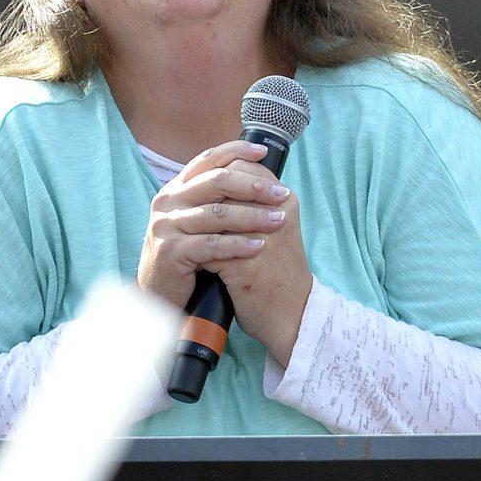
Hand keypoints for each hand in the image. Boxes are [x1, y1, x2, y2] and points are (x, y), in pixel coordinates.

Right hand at [137, 139, 290, 310]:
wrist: (160, 291)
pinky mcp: (170, 251)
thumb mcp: (197, 219)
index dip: (235, 152)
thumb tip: (256, 172)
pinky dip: (238, 245)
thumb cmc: (187, 254)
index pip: (207, 160)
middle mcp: (167, 201)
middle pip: (216, 182)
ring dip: (253, 216)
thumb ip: (215, 198)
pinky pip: (211, 244)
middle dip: (253, 186)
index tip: (263, 153)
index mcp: (176, 188)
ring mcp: (166, 225)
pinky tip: (259, 246)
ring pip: (217, 214)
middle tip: (281, 194)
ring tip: (279, 221)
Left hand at [206, 181, 311, 366]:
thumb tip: (218, 181)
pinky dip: (198, 251)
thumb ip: (254, 203)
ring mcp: (263, 238)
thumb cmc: (278, 271)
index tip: (201, 184)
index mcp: (285, 200)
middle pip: (227, 183)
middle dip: (203, 194)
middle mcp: (277, 213)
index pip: (244, 165)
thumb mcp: (274, 229)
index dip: (217, 171)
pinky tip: (192, 257)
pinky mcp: (247, 265)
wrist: (292, 314)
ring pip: (215, 213)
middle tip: (188, 205)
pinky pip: (210, 248)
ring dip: (198, 221)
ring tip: (188, 230)